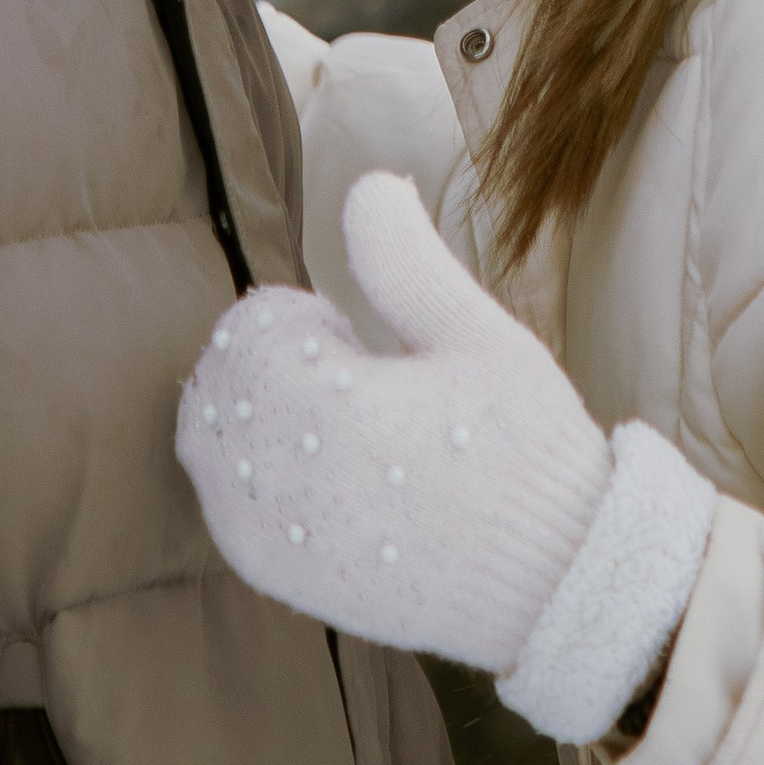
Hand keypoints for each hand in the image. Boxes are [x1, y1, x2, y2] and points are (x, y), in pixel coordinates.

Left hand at [176, 173, 714, 740]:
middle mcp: (283, 484)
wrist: (552, 579)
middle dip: (272, 360)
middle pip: (218, 385)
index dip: (303, 315)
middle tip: (352, 370)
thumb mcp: (478, 336)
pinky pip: (225, 506)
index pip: (249, 331)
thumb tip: (363, 184)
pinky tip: (329, 470)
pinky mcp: (283, 580)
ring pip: (210, 446)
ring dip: (258, 413)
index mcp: (331, 413)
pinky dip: (253, 471)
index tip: (359, 333)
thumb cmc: (524, 448)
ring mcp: (274, 541)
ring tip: (344, 420)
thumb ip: (405, 259)